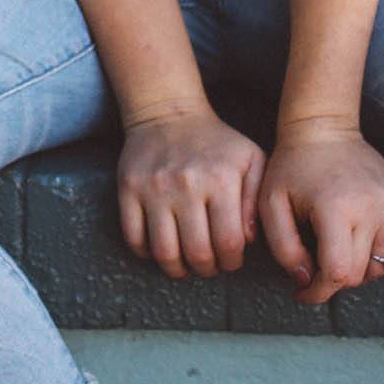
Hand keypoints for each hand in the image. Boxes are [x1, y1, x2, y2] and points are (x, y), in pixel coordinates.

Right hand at [117, 105, 266, 279]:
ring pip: (164, 252)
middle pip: (197, 253)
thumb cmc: (216, 142)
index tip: (231, 261)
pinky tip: (161, 250)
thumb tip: (249, 240)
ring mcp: (154, 189)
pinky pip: (134, 238)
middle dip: (207, 269)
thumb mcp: (250, 160)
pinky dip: (147, 254)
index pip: (229, 242)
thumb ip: (255, 200)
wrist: (169, 114)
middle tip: (209, 266)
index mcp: (221, 179)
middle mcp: (186, 185)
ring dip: (177, 269)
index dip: (232, 262)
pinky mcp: (129, 189)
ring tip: (186, 266)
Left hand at [257, 126, 383, 307]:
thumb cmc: (292, 167)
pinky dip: (382, 255)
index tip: (304, 293)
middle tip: (315, 270)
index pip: (338, 273)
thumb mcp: (272, 206)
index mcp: (335, 209)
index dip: (319, 293)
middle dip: (335, 281)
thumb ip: (284, 249)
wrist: (324, 128)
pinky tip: (359, 244)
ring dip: (359, 269)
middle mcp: (370, 207)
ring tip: (337, 253)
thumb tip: (306, 281)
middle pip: (361, 273)